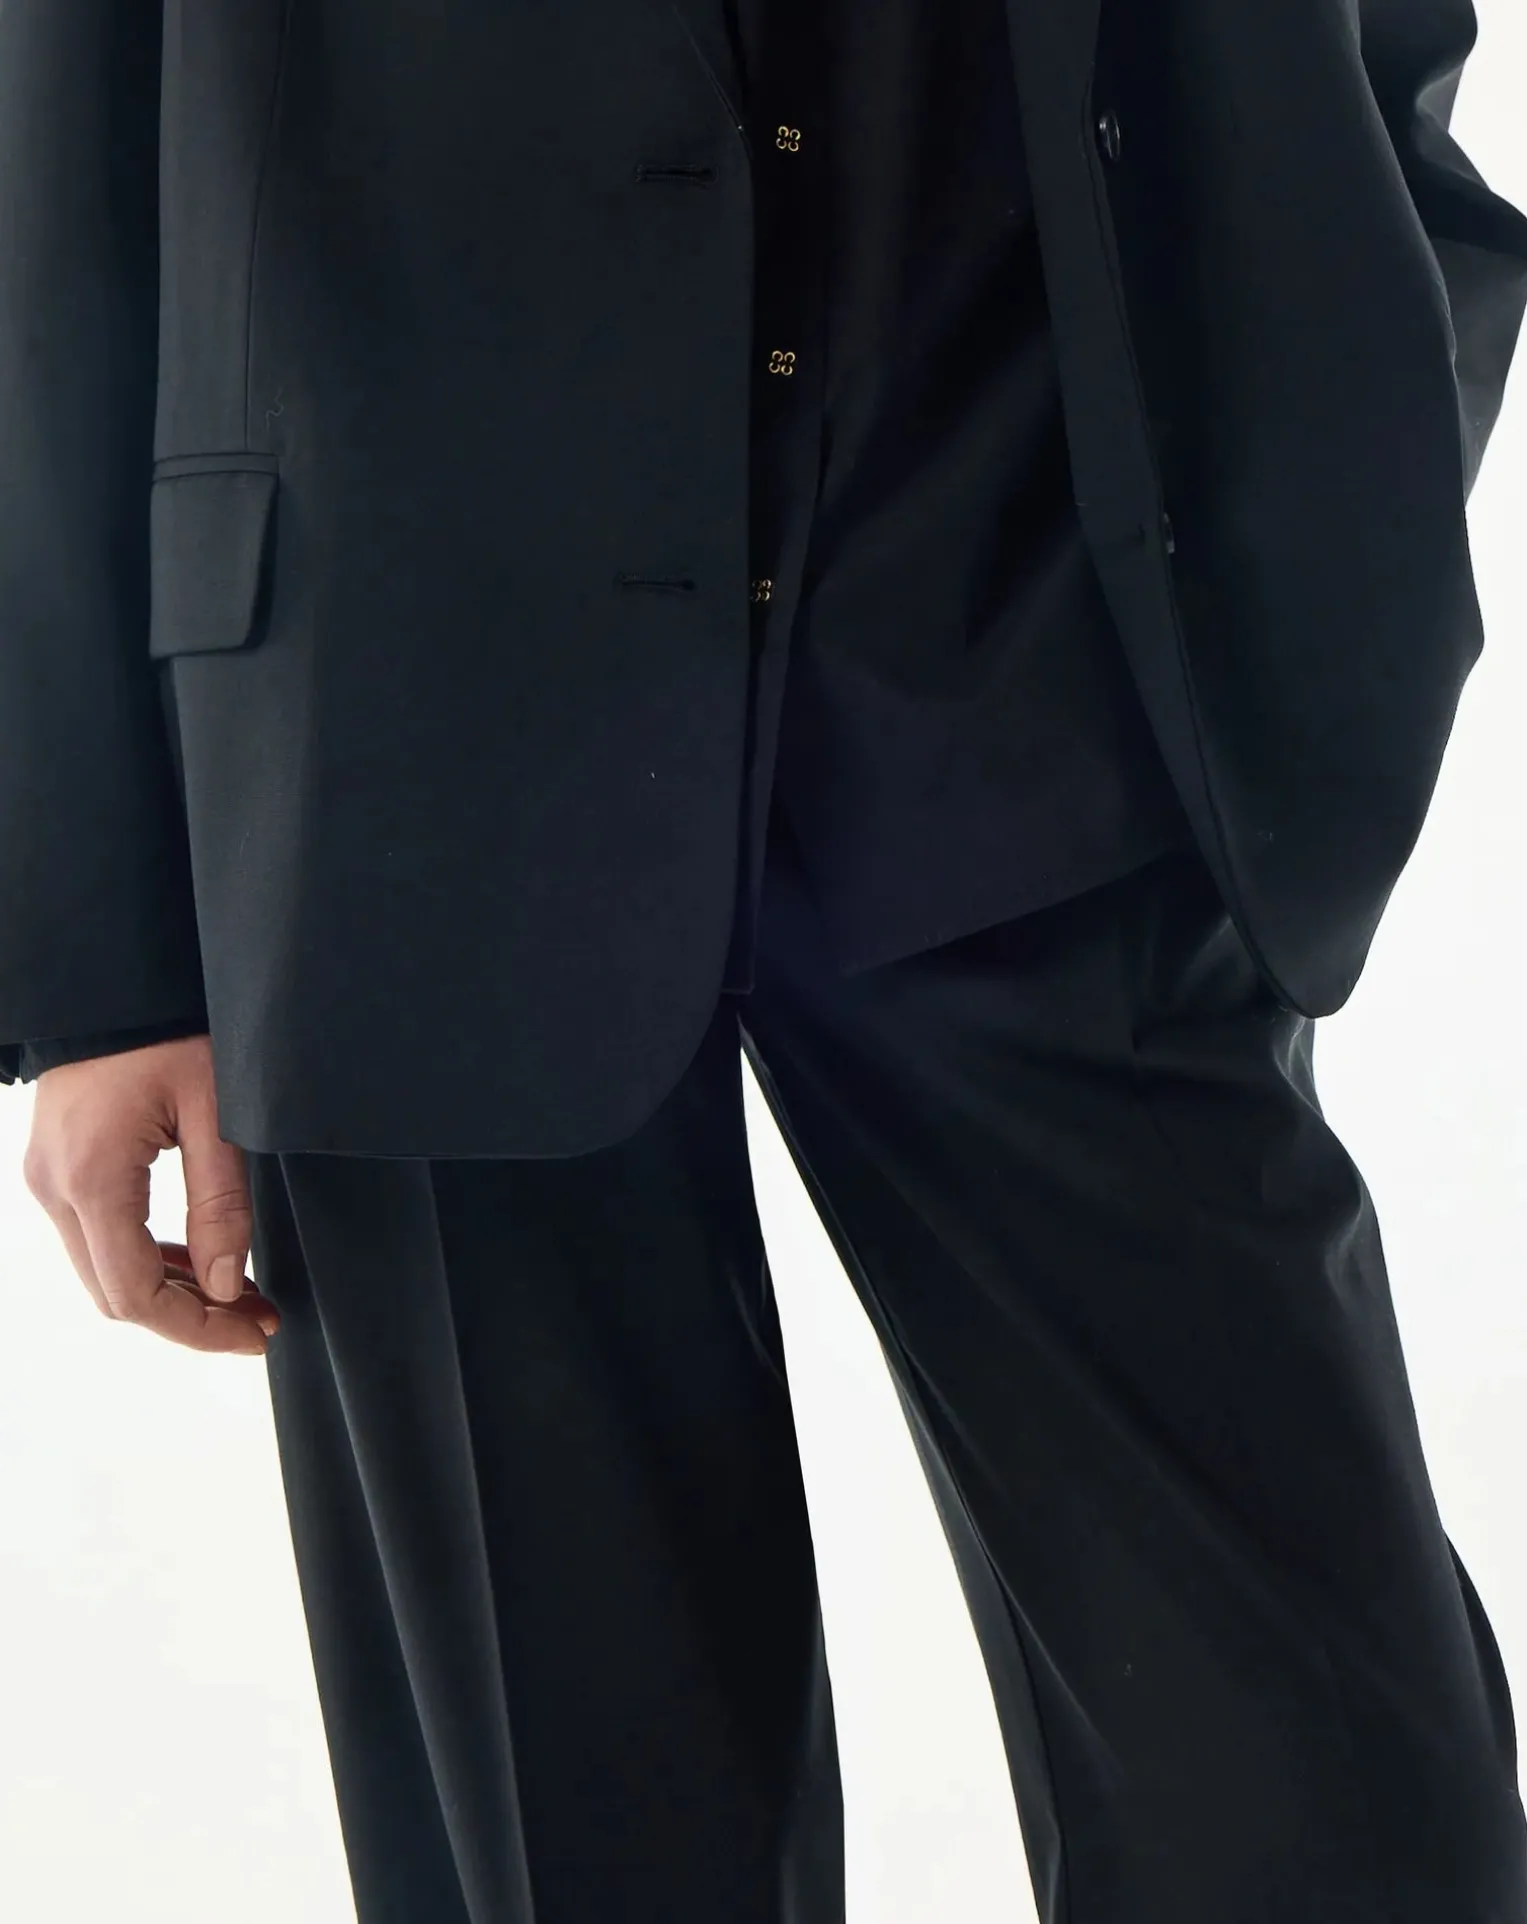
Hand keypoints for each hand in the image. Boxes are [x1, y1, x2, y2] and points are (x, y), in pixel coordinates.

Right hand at [22, 1034, 280, 1355]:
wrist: (118, 982)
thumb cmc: (170, 1032)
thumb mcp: (216, 1112)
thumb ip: (222, 1203)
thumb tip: (226, 1286)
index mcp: (92, 1177)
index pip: (135, 1293)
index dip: (197, 1328)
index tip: (254, 1334)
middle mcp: (55, 1187)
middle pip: (116, 1293)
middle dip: (191, 1317)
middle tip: (260, 1319)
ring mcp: (49, 1179)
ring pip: (105, 1271)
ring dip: (173, 1292)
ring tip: (245, 1297)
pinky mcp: (59, 1168)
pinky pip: (100, 1238)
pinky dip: (150, 1259)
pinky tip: (204, 1261)